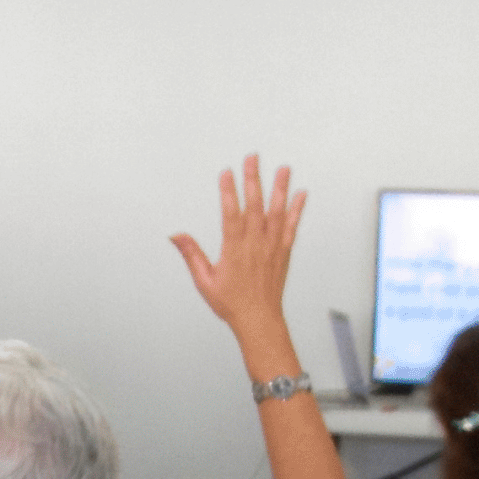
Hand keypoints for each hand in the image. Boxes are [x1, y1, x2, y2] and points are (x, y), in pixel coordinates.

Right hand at [168, 154, 304, 339]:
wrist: (259, 320)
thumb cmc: (232, 304)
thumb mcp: (204, 281)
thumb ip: (192, 255)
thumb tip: (177, 236)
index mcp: (234, 250)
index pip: (231, 214)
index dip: (228, 192)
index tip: (227, 173)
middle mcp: (255, 245)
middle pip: (255, 205)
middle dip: (253, 179)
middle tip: (253, 157)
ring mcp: (272, 247)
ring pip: (277, 212)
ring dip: (280, 188)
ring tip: (283, 168)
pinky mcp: (284, 252)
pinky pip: (292, 227)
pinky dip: (298, 210)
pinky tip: (301, 194)